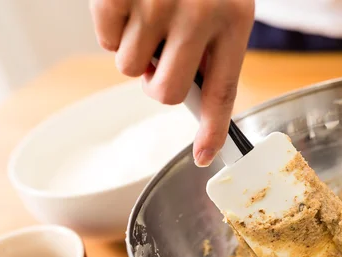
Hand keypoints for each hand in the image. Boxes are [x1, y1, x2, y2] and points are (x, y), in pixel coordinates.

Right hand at [90, 0, 254, 165]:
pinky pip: (107, 42)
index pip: (222, 92)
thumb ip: (211, 43)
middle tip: (158, 56)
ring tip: (146, 12)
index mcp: (234, 18)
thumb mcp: (220, 2)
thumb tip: (192, 92)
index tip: (204, 156)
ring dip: (133, 49)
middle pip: (169, 93)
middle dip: (157, 84)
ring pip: (130, 69)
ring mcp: (157, 5)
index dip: (213, 129)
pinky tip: (129, 1)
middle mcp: (199, 14)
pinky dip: (112, 27)